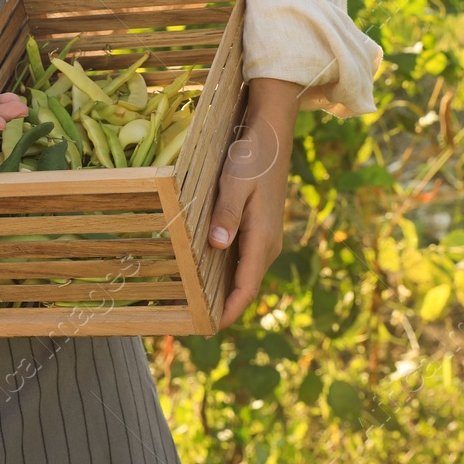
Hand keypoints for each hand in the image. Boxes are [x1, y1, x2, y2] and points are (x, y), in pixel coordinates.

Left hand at [208, 77, 298, 329]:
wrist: (272, 134)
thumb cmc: (251, 158)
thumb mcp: (234, 184)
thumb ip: (226, 215)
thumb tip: (218, 246)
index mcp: (263, 239)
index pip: (245, 288)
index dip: (228, 311)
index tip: (207, 329)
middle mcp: (268, 244)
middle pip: (244, 286)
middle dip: (222, 306)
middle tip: (192, 321)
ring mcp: (266, 237)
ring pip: (244, 274)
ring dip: (224, 290)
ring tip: (196, 302)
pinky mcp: (261, 227)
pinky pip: (244, 259)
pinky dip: (228, 272)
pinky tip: (207, 271)